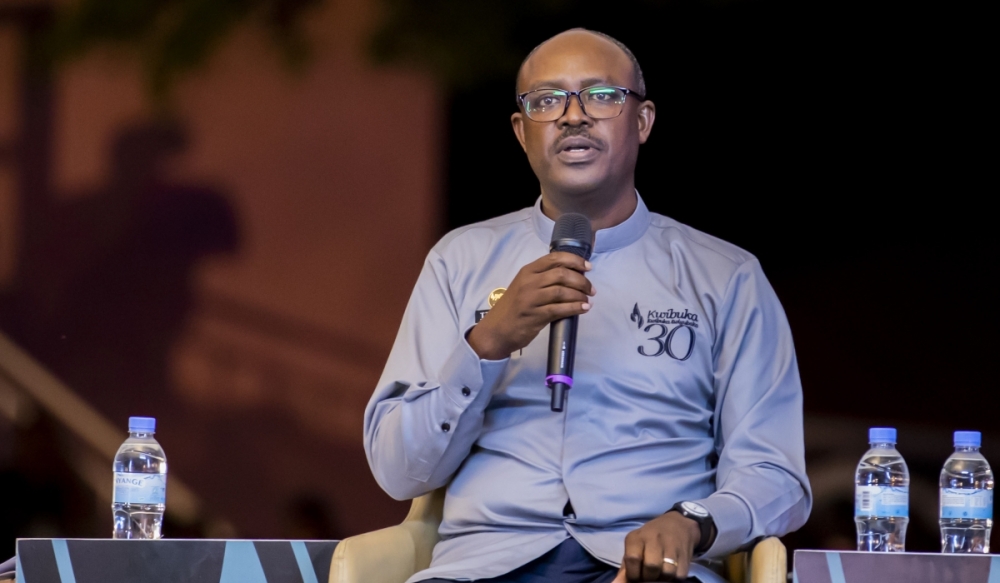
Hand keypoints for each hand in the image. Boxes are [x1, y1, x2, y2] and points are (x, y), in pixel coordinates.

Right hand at [467, 252, 594, 359]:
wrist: (496, 331)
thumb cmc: (513, 308)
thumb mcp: (524, 287)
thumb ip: (543, 279)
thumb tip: (573, 276)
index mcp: (527, 271)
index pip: (554, 258)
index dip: (574, 261)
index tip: (588, 267)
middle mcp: (529, 282)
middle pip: (562, 274)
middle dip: (581, 280)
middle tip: (591, 289)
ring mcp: (531, 299)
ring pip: (562, 291)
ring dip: (580, 295)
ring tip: (588, 300)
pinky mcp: (535, 316)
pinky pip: (560, 309)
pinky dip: (575, 308)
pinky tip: (583, 308)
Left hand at [612, 511, 701, 581]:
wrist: (678, 525)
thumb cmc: (650, 539)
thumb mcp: (635, 546)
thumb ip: (626, 566)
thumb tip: (618, 582)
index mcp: (637, 537)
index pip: (632, 559)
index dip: (633, 574)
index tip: (636, 576)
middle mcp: (654, 538)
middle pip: (651, 567)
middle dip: (649, 577)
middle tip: (649, 575)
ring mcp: (671, 545)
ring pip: (667, 573)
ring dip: (662, 578)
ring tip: (660, 573)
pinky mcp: (685, 554)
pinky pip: (679, 575)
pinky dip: (674, 577)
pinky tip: (671, 570)